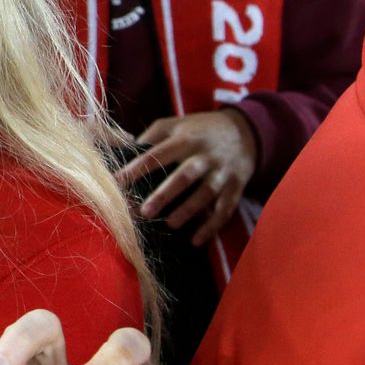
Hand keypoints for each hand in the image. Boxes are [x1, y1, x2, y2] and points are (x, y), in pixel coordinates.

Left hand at [114, 109, 256, 244]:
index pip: (159, 154)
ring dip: (188, 211)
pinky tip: (196, 240)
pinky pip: (225, 209)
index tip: (118, 181)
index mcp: (186, 140)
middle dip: (165, 195)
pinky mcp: (236, 187)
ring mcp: (222, 173)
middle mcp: (205, 156)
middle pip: (184, 176)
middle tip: (144, 211)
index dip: (138, 168)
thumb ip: (153, 134)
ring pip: (206, 194)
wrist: (245, 131)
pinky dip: (212, 226)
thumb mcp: (176, 124)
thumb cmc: (200, 129)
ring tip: (170, 224)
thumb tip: (126, 149)